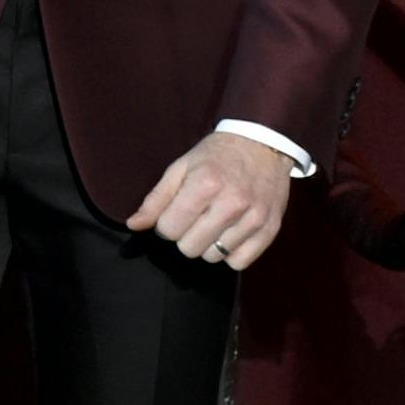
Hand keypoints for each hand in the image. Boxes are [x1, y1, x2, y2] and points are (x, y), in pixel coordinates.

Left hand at [126, 131, 293, 270]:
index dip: (168, 222)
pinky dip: (232, 253)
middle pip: (189, 248)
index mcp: (206, 184)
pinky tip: (232, 233)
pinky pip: (239, 262)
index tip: (178, 211)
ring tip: (216, 222)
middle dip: (186, 235)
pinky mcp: (270, 229)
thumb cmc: (217, 155)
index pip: (168, 230)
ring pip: (213, 257)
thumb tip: (134, 225)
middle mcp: (232, 203)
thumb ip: (157, 198)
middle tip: (197, 217)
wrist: (264, 142)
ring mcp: (253, 218)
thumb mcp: (182, 167)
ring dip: (209, 244)